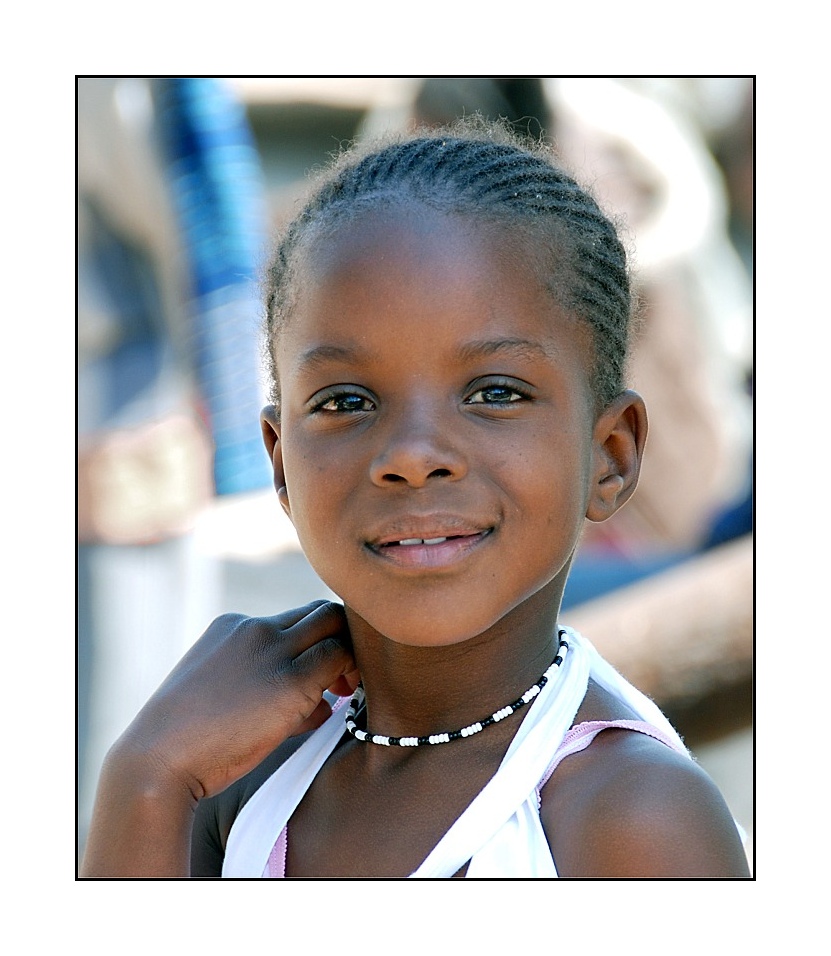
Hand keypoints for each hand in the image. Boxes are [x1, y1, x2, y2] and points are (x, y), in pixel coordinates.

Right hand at [115, 600, 358, 800]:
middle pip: (319, 611)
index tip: (313, 680)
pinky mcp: (291, 679)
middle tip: (339, 680)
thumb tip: (321, 704)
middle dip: (338, 637)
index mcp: (233, 626)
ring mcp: (273, 649)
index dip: (310, 646)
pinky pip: (337, 658)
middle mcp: (255, 628)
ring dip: (348, 654)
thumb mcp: (224, 697)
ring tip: (342, 690)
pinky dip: (348, 673)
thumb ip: (270, 689)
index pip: (292, 621)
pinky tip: (337, 703)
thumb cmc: (190, 740)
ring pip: (334, 622)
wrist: (159, 758)